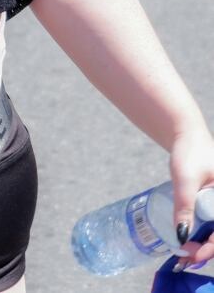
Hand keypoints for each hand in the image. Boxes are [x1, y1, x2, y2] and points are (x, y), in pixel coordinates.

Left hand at [169, 125, 213, 267]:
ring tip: (182, 252)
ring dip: (202, 244)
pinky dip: (201, 233)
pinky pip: (211, 222)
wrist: (185, 132)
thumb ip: (184, 206)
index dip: (209, 249)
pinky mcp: (213, 201)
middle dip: (205, 250)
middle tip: (183, 257)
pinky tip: (187, 238)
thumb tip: (181, 236)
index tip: (190, 254)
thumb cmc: (189, 151)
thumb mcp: (185, 179)